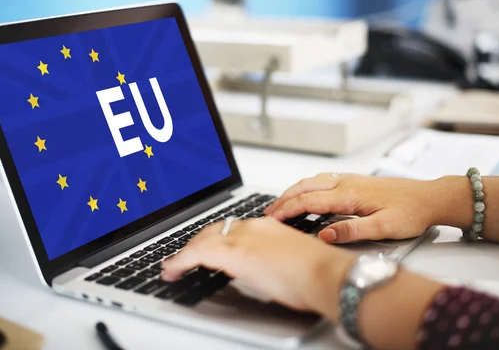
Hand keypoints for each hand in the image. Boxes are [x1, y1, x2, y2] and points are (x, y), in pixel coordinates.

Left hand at [162, 217, 355, 321]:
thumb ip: (272, 259)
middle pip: (213, 230)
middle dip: (196, 243)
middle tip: (184, 257)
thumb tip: (262, 270)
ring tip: (174, 266)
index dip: (214, 238)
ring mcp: (242, 237)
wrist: (325, 273)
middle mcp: (252, 227)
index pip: (231, 228)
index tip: (206, 247)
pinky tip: (173, 269)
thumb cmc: (317, 273)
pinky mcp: (234, 253)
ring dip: (185, 253)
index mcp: (266, 226)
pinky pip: (196, 253)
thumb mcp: (290, 260)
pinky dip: (180, 260)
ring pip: (202, 239)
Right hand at [264, 174, 447, 243]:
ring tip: (281, 203)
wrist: (431, 197)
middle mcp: (347, 183)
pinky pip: (323, 179)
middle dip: (284, 198)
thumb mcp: (383, 229)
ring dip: (294, 190)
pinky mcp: (356, 180)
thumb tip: (324, 234)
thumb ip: (351, 231)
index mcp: (350, 195)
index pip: (309, 201)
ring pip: (313, 180)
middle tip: (268, 212)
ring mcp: (351, 179)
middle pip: (306, 186)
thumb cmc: (411, 213)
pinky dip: (307, 186)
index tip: (272, 218)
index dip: (287, 209)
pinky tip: (307, 193)